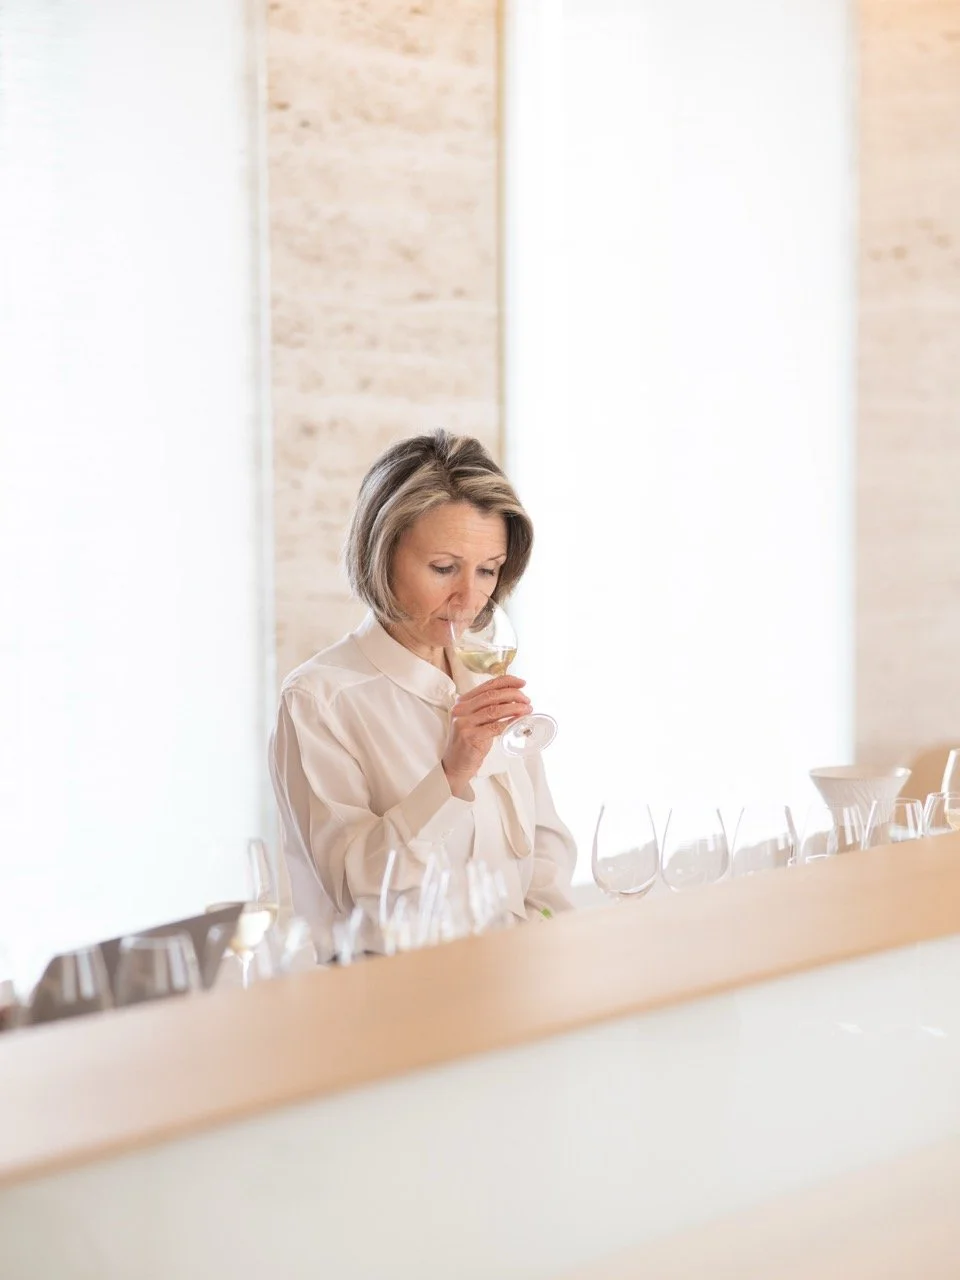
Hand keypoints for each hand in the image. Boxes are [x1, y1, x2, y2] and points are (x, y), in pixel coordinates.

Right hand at [442, 676, 531, 796]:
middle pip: (492, 696)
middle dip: (513, 695)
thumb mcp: (476, 720)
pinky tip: (519, 721)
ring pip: (494, 710)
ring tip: (527, 709)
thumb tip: (514, 697)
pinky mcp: (470, 736)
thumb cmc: (470, 741)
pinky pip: (495, 727)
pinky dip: (509, 722)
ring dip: (514, 708)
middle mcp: (461, 709)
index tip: (522, 683)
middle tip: (527, 699)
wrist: (456, 764)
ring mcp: (464, 722)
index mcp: (462, 702)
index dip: (507, 681)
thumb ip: (489, 707)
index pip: (487, 686)